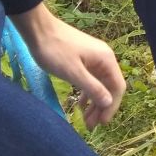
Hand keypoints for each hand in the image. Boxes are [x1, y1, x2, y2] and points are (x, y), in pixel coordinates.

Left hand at [19, 4, 125, 126]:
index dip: (111, 107)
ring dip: (94, 102)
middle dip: (102, 107)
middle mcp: (104, 59)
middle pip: (109, 87)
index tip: (101, 123)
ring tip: (85, 120)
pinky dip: (87, 93)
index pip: (117, 87)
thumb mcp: (73, 73)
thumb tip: (109, 103)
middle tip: (90, 126)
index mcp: (106, 60)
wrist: (39, 29)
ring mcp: (93, 58)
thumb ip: (93, 88)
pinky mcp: (83, 59)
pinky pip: (90, 79)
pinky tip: (81, 104)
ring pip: (99, 85)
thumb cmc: (55, 50)